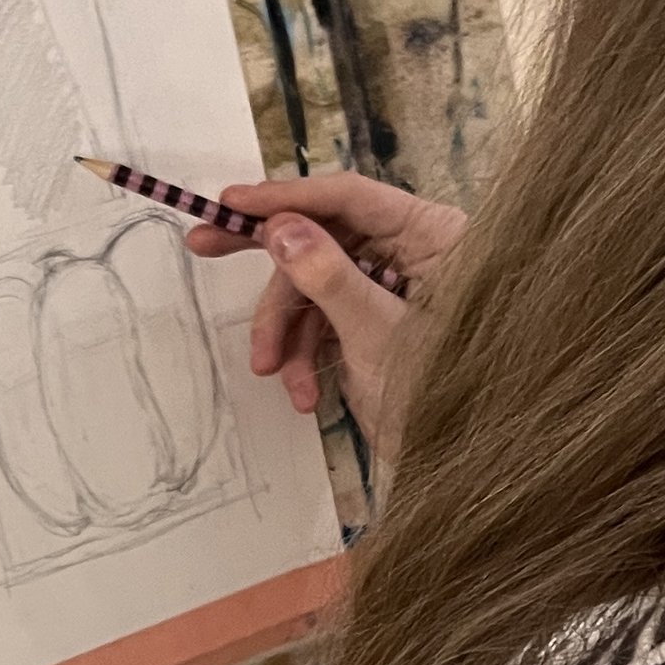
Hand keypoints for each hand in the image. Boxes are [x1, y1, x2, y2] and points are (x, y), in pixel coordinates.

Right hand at [187, 174, 465, 463]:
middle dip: (271, 266)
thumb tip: (280, 229)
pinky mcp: (376, 323)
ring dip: (285, 331)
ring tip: (267, 368)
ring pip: (315, 286)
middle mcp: (413, 253)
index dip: (288, 198)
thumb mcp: (378, 334)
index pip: (351, 198)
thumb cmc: (441, 397)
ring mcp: (392, 289)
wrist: (461, 467)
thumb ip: (329, 277)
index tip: (232, 201)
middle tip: (202, 243)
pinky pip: (325, 322)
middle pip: (325, 237)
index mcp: (434, 237)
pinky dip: (306, 355)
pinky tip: (302, 393)